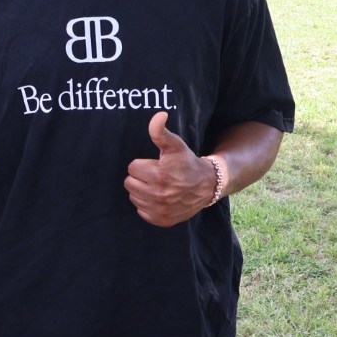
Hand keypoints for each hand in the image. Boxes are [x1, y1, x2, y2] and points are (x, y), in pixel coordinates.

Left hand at [124, 112, 215, 227]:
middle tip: (156, 175)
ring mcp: (159, 210)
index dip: (143, 164)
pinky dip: (147, 205)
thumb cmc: (187, 162)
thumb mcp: (175, 145)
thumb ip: (160, 131)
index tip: (156, 165)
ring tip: (158, 186)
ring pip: (134, 197)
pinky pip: (141, 211)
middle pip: (129, 183)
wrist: (206, 185)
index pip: (132, 168)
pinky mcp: (162, 220)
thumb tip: (159, 115)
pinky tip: (159, 198)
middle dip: (141, 177)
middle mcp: (158, 195)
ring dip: (142, 191)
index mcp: (158, 175)